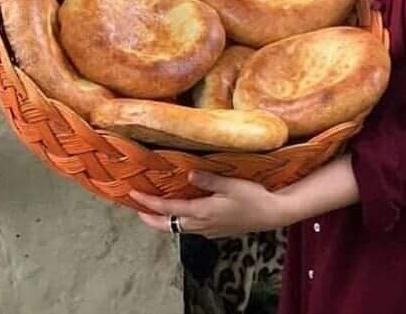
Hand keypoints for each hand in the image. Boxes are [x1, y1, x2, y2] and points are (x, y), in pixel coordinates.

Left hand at [130, 171, 288, 238]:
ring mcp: (209, 229)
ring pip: (179, 228)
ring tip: (155, 209)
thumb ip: (209, 180)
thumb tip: (188, 175)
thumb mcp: (231, 184)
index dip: (148, 203)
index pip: (168, 210)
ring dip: (165, 220)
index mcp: (202, 212)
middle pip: (168, 225)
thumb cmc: (254, 197)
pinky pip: (191, 228)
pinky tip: (184, 211)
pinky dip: (180, 220)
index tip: (133, 195)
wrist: (272, 214)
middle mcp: (202, 224)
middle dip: (150, 219)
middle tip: (137, 209)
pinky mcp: (217, 230)